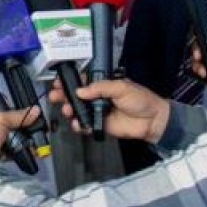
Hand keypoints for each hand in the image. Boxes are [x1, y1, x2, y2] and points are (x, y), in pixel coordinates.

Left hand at [0, 104, 40, 156]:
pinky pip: (10, 148)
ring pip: (7, 135)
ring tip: (33, 134)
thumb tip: (36, 110)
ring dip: (20, 136)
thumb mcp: (0, 120)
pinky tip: (31, 147)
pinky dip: (19, 148)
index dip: (2, 101)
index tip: (15, 105)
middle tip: (29, 121)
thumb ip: (18, 115)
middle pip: (1, 120)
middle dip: (15, 122)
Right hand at [49, 78, 170, 143]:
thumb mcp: (121, 87)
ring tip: (67, 111)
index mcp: (103, 85)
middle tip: (55, 97)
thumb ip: (100, 88)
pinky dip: (79, 125)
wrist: (152, 121)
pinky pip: (86, 125)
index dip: (70, 82)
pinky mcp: (100, 125)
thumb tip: (80, 91)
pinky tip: (77, 124)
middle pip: (77, 96)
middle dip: (64, 96)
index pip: (83, 81)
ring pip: (79, 111)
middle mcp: (98, 97)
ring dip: (69, 110)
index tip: (57, 82)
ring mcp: (98, 112)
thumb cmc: (139, 99)